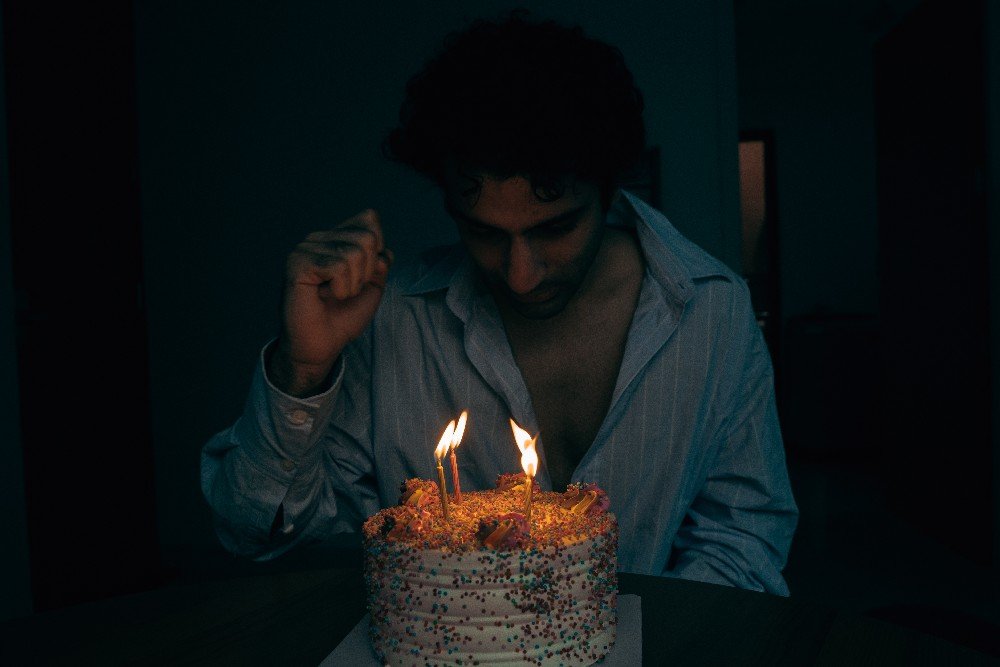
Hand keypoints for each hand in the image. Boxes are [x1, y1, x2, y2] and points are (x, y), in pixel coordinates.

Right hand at [270, 209, 392, 395]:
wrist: (321, 346)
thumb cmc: (342, 318)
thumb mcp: (373, 288)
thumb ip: (381, 264)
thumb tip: (383, 251)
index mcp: (336, 239)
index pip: (369, 219)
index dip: (377, 250)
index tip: (364, 276)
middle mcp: (320, 238)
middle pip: (367, 237)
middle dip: (367, 271)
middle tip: (347, 290)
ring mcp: (306, 249)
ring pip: (354, 253)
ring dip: (352, 284)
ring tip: (334, 295)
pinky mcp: (298, 263)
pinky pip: (338, 266)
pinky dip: (340, 288)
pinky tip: (325, 296)